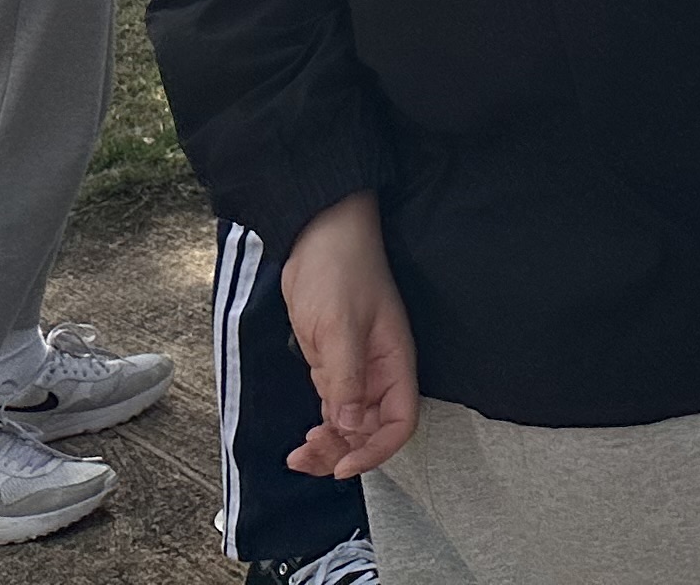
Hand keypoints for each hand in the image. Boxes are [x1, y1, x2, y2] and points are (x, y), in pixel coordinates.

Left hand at [279, 191, 419, 478]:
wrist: (318, 235)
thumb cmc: (339, 270)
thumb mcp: (339, 326)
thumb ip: (344, 377)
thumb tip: (347, 425)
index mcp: (394, 361)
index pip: (399, 420)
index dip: (376, 448)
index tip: (343, 465)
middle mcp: (380, 370)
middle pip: (373, 429)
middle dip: (345, 452)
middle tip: (310, 460)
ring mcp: (356, 367)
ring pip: (350, 423)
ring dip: (330, 445)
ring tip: (299, 455)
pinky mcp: (332, 362)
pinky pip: (333, 407)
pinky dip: (321, 427)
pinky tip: (304, 436)